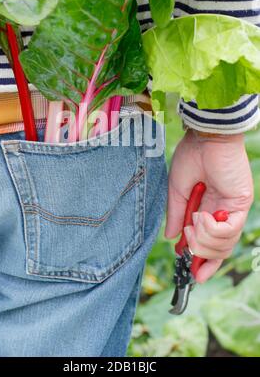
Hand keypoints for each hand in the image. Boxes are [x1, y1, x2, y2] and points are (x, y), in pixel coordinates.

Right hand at [166, 129, 253, 282]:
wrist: (205, 137)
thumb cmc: (191, 158)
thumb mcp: (177, 192)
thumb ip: (175, 216)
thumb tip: (171, 238)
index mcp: (208, 209)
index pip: (211, 243)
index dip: (204, 262)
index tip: (193, 275)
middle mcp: (223, 212)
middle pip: (219, 250)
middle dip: (200, 251)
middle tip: (186, 236)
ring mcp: (233, 209)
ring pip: (225, 244)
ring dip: (204, 238)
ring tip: (194, 220)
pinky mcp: (241, 203)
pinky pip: (230, 230)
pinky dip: (213, 229)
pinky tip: (203, 216)